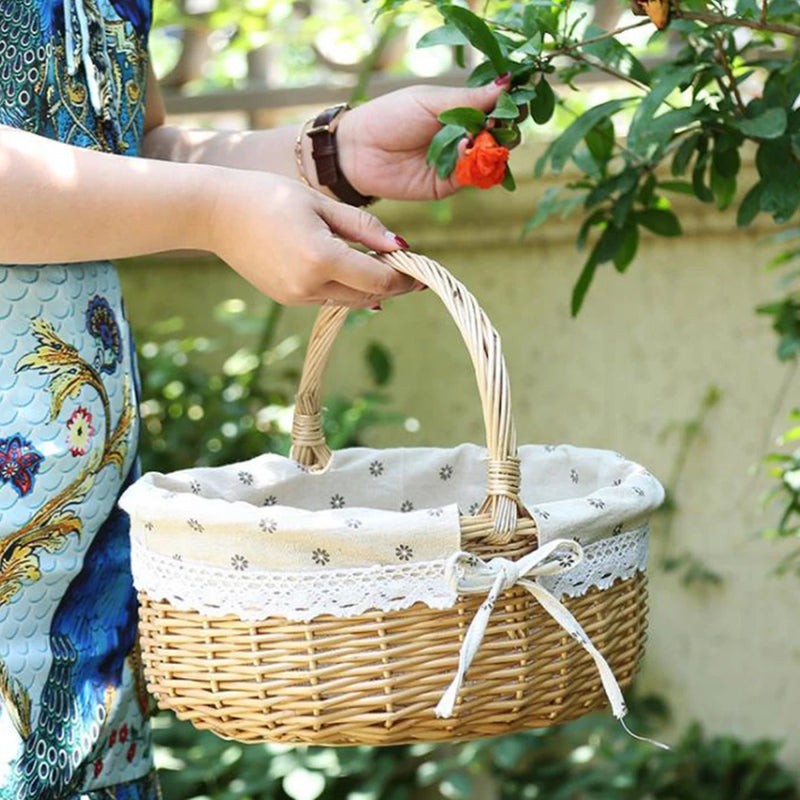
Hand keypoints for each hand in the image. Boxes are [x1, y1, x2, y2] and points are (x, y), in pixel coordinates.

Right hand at [208, 169, 416, 306]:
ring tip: (380, 268)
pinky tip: (348, 269)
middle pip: (367, 297)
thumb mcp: (322, 204)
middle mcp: (309, 286)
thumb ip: (365, 228)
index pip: (379, 280)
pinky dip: (343, 287)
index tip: (421, 272)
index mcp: (322, 258)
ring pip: (347, 300)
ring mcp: (295, 297)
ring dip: (367, 289)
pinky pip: (326, 298)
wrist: (215, 212)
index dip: (404, 279)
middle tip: (408, 273)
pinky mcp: (285, 299)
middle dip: (390, 287)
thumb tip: (401, 247)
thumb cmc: (269, 195)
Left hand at [335, 77, 511, 200]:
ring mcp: (458, 163)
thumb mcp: (430, 101)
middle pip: (500, 137)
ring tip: (486, 136)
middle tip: (501, 122)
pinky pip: (472, 177)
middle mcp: (464, 137)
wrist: (358, 151)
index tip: (515, 100)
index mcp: (462, 112)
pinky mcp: (449, 185)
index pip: (497, 110)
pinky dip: (476, 165)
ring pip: (491, 159)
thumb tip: (507, 84)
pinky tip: (468, 149)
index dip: (508, 107)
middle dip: (505, 130)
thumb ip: (468, 99)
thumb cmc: (390, 116)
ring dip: (493, 148)